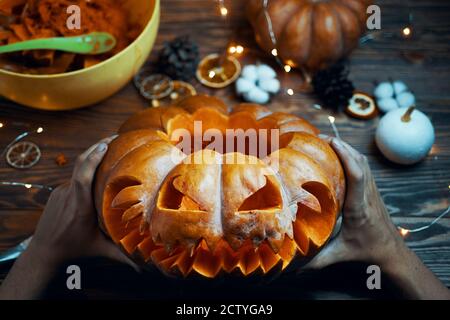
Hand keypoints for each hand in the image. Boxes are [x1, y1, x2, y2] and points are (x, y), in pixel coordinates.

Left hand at [0, 138, 138, 298]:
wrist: (43, 250)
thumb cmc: (73, 248)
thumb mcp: (98, 250)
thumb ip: (120, 254)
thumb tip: (143, 265)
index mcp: (80, 206)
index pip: (82, 176)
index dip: (92, 157)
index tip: (106, 144)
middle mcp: (69, 195)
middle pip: (80, 164)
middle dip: (96, 147)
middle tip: (115, 136)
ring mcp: (61, 192)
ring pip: (78, 171)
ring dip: (92, 158)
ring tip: (111, 148)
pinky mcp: (57, 192)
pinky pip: (74, 178)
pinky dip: (86, 170)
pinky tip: (98, 170)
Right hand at [306, 136, 449, 298]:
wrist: (392, 251)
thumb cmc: (367, 250)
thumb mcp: (341, 254)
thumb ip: (317, 260)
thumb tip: (293, 265)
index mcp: (359, 207)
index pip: (358, 176)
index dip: (346, 157)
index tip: (331, 144)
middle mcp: (367, 194)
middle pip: (361, 162)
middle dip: (342, 146)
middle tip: (321, 138)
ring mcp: (372, 190)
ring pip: (364, 161)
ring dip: (348, 148)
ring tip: (327, 142)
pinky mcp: (372, 190)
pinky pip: (364, 167)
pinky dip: (352, 156)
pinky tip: (339, 155)